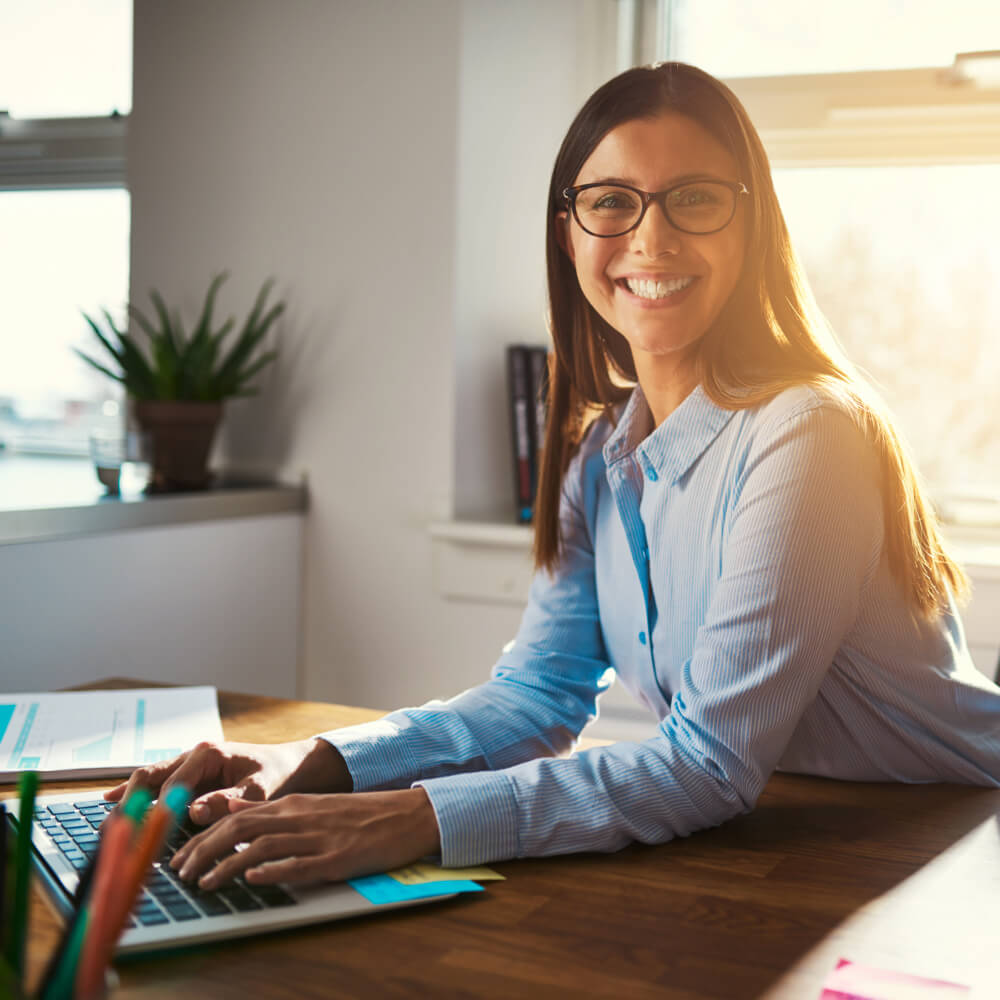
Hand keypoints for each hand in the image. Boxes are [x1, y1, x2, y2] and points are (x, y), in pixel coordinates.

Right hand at [104, 737, 351, 824]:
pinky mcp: (186, 773)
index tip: (147, 836)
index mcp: (209, 754)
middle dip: (131, 803)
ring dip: (129, 799)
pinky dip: (134, 790)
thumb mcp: (260, 791)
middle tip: (113, 830)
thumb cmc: (276, 775)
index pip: (174, 786)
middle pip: (150, 777)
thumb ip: (229, 801)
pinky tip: (110, 800)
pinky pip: (155, 781)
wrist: (288, 764)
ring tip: (107, 824)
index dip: (160, 813)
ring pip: (148, 778)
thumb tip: (193, 812)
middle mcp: (193, 754)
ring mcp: (187, 763)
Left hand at [170, 789, 440, 887]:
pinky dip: (273, 872)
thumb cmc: (357, 814)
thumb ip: (269, 809)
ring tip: (205, 883)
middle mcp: (300, 816)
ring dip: (228, 866)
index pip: (236, 817)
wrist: (404, 815)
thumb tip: (228, 809)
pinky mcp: (337, 857)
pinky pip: (300, 864)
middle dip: (205, 850)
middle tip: (181, 873)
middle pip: (241, 829)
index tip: (180, 856)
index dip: (203, 837)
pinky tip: (253, 880)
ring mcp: (318, 837)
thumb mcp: (310, 805)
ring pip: (263, 847)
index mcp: (292, 804)